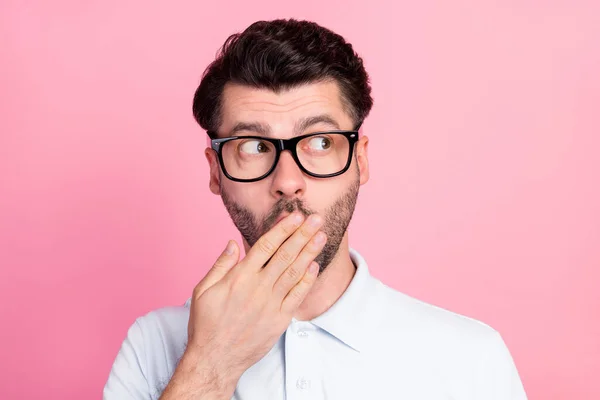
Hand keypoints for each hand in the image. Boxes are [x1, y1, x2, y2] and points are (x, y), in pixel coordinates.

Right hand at [186, 212, 326, 391]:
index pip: (266, 245)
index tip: (295, 215)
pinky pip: (297, 296)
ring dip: (309, 252)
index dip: (283, 228)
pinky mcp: (280, 320)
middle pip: (285, 254)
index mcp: (239, 277)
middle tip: (316, 219)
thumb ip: (221, 265)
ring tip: (321, 236)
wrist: (215, 359)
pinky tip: (314, 265)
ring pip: (294, 272)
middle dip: (302, 234)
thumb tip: (233, 243)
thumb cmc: (206, 324)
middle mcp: (258, 287)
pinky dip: (307, 280)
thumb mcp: (203, 290)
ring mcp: (271, 304)